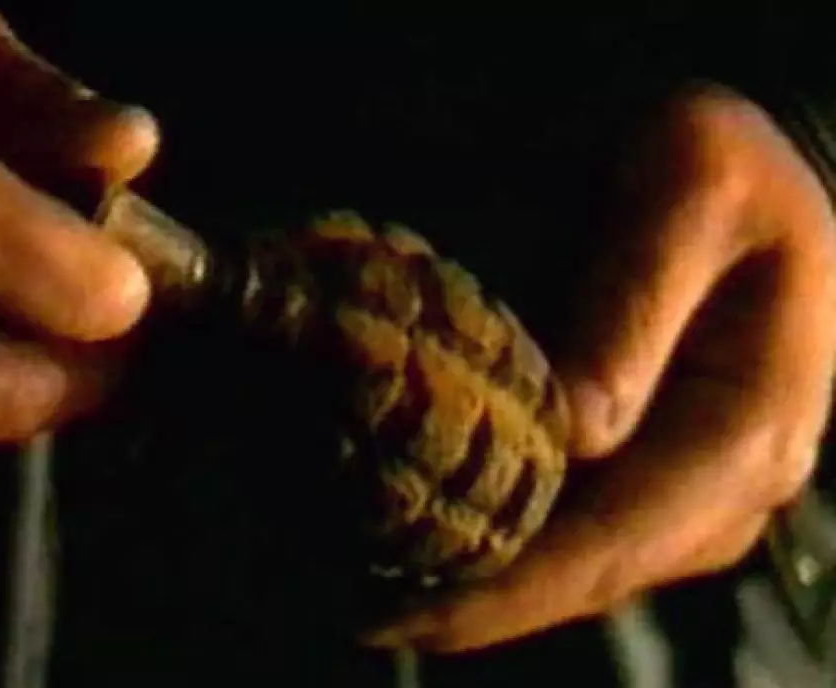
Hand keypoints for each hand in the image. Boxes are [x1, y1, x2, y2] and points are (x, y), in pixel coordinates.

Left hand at [363, 86, 835, 651]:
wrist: (755, 172)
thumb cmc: (725, 162)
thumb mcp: (690, 181)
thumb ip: (633, 300)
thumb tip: (570, 432)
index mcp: (750, 426)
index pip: (613, 541)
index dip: (506, 590)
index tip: (406, 614)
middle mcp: (734, 484)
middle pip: (592, 573)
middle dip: (480, 605)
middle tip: (365, 615)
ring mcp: (699, 488)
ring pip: (584, 566)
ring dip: (486, 587)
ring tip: (381, 596)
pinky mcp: (664, 472)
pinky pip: (584, 529)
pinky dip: (510, 546)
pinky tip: (438, 547)